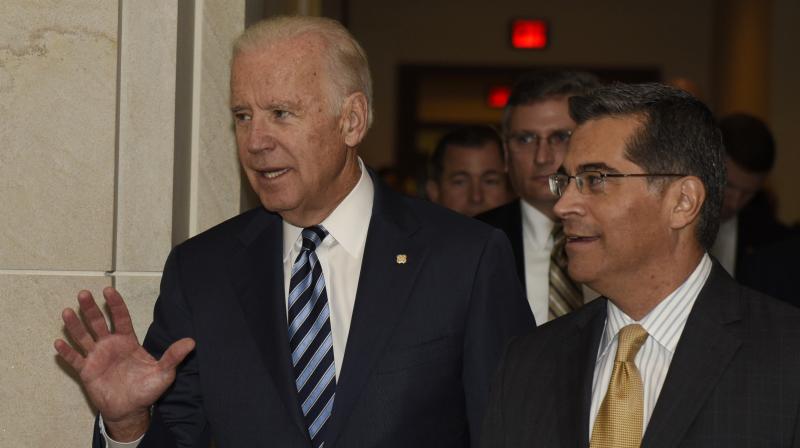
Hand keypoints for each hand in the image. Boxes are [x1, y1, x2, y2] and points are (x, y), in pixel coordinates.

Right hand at [54, 287, 194, 440]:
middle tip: (83, 294)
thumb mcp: (163, 372)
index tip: (108, 290)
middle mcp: (110, 345)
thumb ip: (173, 356)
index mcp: (128, 341)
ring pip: (83, 337)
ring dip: (75, 325)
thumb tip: (191, 342)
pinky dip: (67, 352)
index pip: (120, 318)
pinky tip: (58, 343)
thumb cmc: (147, 389)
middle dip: (91, 309)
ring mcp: (97, 357)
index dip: (115, 304)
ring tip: (67, 312)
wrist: (131, 409)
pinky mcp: (87, 371)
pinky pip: (75, 359)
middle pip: (98, 322)